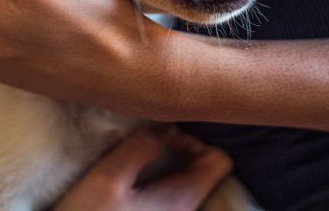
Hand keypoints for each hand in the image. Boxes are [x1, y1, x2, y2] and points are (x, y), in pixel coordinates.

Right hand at [56, 129, 232, 210]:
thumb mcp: (108, 177)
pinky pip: (170, 196)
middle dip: (178, 150)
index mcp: (183, 200)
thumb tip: (165, 128)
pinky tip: (130, 180)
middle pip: (205, 171)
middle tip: (145, 144)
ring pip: (186, 183)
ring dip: (165, 165)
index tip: (161, 139)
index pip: (220, 160)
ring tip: (135, 158)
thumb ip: (141, 147)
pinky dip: (157, 180)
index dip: (194, 141)